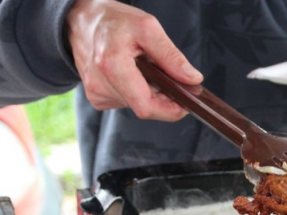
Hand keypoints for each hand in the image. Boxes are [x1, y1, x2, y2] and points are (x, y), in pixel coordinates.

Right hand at [66, 0, 202, 120]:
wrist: (81, 20)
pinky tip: (134, 74)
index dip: (170, 110)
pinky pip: (127, 102)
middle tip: (169, 76)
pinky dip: (137, 91)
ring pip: (137, 105)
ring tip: (146, 68)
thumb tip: (193, 80)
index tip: (185, 102)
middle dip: (163, 96)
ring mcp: (96, 93)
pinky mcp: (97, 97)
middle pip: (145, 107)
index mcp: (112, 65)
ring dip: (150, 92)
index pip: (146, 106)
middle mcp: (100, 84)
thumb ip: (171, 56)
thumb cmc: (114, 21)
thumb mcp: (148, 28)